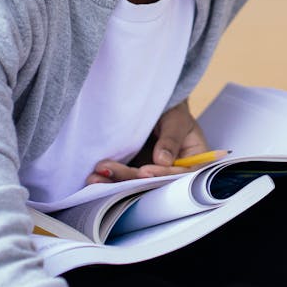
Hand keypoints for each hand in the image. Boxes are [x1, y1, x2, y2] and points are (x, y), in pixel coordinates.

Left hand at [85, 102, 208, 183]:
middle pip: (155, 182)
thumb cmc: (172, 108)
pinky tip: (94, 178)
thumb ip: (172, 138)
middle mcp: (172, 171)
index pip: (181, 174)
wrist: (152, 103)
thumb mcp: (177, 118)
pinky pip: (123, 179)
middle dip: (131, 179)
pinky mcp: (135, 170)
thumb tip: (163, 161)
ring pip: (135, 183)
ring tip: (94, 177)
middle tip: (110, 170)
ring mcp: (152, 172)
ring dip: (115, 181)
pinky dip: (109, 178)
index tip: (145, 171)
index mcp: (192, 161)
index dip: (163, 175)